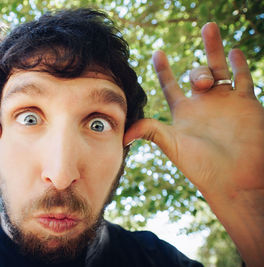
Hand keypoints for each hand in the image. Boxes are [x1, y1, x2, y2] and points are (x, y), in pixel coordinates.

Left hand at [124, 22, 263, 264]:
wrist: (235, 180)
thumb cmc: (202, 167)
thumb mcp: (173, 145)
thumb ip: (151, 131)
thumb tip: (122, 134)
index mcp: (183, 112)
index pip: (170, 85)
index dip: (162, 68)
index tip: (157, 52)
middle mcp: (203, 104)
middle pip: (196, 74)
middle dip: (196, 70)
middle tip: (202, 83)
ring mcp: (225, 102)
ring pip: (219, 68)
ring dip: (214, 49)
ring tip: (208, 27)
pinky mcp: (246, 103)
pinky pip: (242, 78)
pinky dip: (239, 64)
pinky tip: (233, 51)